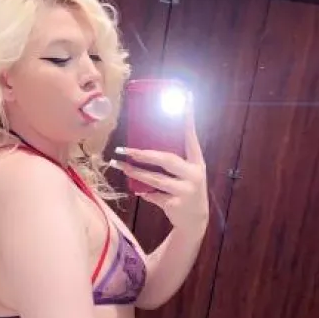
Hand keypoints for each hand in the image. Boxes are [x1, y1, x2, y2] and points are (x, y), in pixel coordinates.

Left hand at [112, 98, 208, 236]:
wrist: (194, 221)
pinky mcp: (175, 205)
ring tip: (121, 166)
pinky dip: (144, 193)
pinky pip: (154, 196)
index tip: (185, 96)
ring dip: (136, 173)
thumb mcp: (187, 173)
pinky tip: (137, 190)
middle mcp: (194, 174)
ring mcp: (186, 191)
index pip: (191, 136)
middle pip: (166, 159)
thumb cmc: (186, 190)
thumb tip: (146, 143)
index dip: (188, 117)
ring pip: (155, 179)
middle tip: (125, 149)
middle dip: (143, 154)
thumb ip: (174, 159)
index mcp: (197, 162)